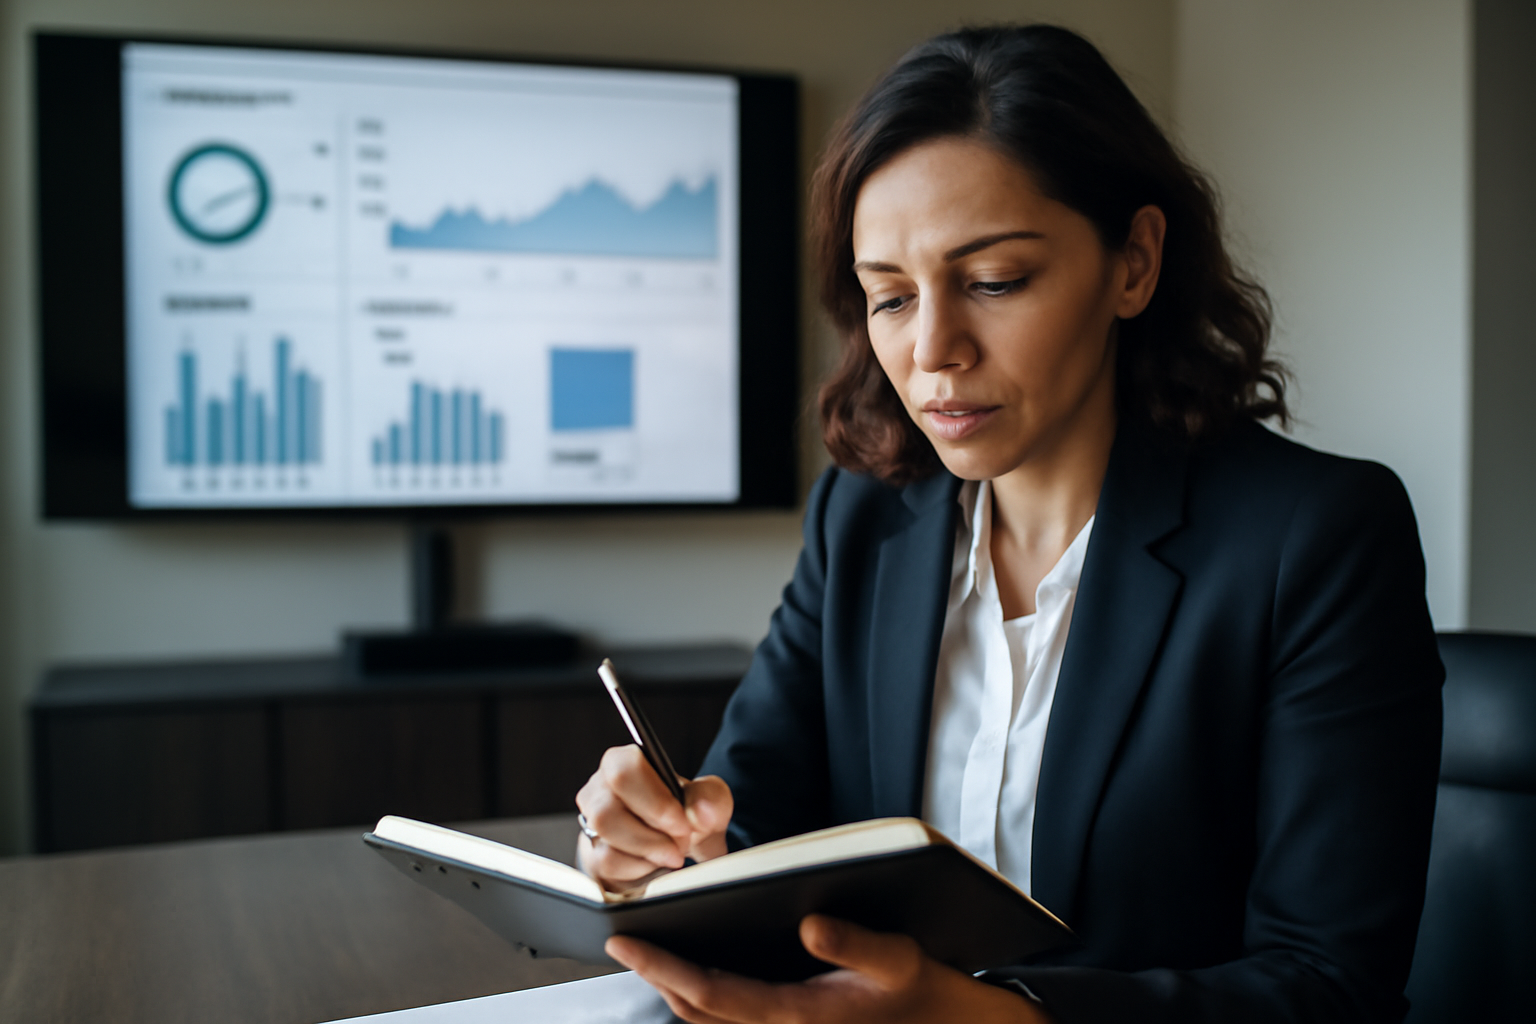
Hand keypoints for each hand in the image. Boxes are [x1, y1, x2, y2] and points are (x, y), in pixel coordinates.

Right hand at [575, 744, 732, 891]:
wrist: (678, 844)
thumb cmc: (686, 812)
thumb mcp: (708, 800)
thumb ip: (710, 799)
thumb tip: (702, 812)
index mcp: (623, 762)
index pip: (624, 770)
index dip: (654, 801)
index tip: (681, 823)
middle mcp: (599, 787)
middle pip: (606, 812)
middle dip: (650, 835)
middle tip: (680, 843)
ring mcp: (590, 820)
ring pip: (605, 841)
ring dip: (647, 851)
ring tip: (671, 852)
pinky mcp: (591, 852)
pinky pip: (606, 863)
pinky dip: (639, 868)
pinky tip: (654, 862)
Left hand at [607, 914, 1051, 1023]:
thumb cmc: (920, 990)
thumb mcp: (898, 958)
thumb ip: (853, 943)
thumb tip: (808, 923)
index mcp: (796, 1014)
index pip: (709, 993)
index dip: (662, 967)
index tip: (625, 940)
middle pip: (695, 1011)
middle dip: (656, 976)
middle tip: (622, 940)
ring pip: (707, 1022)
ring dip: (675, 989)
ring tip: (651, 951)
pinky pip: (730, 1021)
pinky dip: (703, 998)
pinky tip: (699, 970)